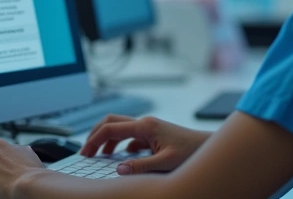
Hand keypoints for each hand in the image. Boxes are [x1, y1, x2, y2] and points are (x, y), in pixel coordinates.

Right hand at [80, 115, 210, 174]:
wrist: (207, 146)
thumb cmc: (191, 151)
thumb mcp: (166, 162)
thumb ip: (141, 166)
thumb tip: (119, 169)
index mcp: (145, 126)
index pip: (111, 128)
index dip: (94, 140)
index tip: (85, 153)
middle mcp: (145, 123)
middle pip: (111, 122)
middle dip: (96, 135)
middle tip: (86, 152)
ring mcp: (149, 128)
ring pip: (120, 128)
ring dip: (107, 140)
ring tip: (98, 156)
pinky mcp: (153, 134)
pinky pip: (130, 136)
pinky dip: (120, 145)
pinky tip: (120, 157)